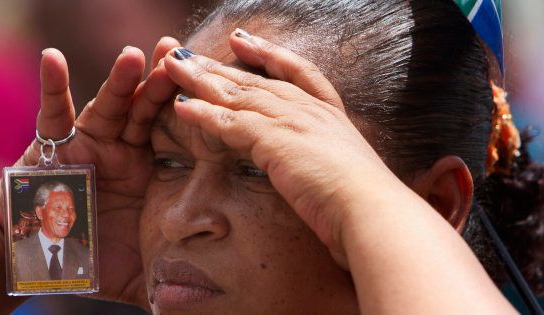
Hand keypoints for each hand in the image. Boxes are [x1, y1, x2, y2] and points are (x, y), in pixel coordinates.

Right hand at [0, 37, 179, 306]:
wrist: (38, 255)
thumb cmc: (89, 257)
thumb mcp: (139, 268)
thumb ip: (171, 279)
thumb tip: (205, 304)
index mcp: (147, 171)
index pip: (175, 136)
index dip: (193, 116)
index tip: (216, 94)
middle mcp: (123, 151)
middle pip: (148, 111)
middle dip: (164, 84)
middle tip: (183, 57)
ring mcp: (91, 143)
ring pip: (111, 105)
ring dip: (123, 80)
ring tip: (139, 56)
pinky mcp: (54, 144)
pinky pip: (52, 111)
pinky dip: (52, 85)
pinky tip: (52, 58)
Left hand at [163, 31, 400, 266]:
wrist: (372, 212)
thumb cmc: (363, 202)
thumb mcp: (345, 171)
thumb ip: (325, 159)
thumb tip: (317, 167)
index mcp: (329, 113)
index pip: (295, 71)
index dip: (267, 53)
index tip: (242, 40)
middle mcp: (309, 109)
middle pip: (255, 79)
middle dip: (218, 64)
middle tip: (187, 52)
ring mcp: (293, 120)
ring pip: (238, 94)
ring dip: (201, 80)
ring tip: (171, 67)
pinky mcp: (275, 139)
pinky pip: (231, 121)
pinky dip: (203, 113)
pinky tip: (180, 105)